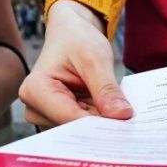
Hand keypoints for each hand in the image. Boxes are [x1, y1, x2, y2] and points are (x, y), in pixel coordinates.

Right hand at [19, 0, 132, 127]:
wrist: (69, 35)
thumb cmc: (77, 40)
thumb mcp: (95, 59)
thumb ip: (106, 89)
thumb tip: (122, 115)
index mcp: (35, 90)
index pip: (70, 118)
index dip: (99, 125)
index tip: (126, 127)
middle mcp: (35, 108)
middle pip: (73, 129)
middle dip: (102, 126)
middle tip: (132, 124)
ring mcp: (45, 116)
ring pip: (80, 131)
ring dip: (102, 124)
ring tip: (122, 115)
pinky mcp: (57, 119)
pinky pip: (82, 128)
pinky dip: (99, 121)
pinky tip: (113, 115)